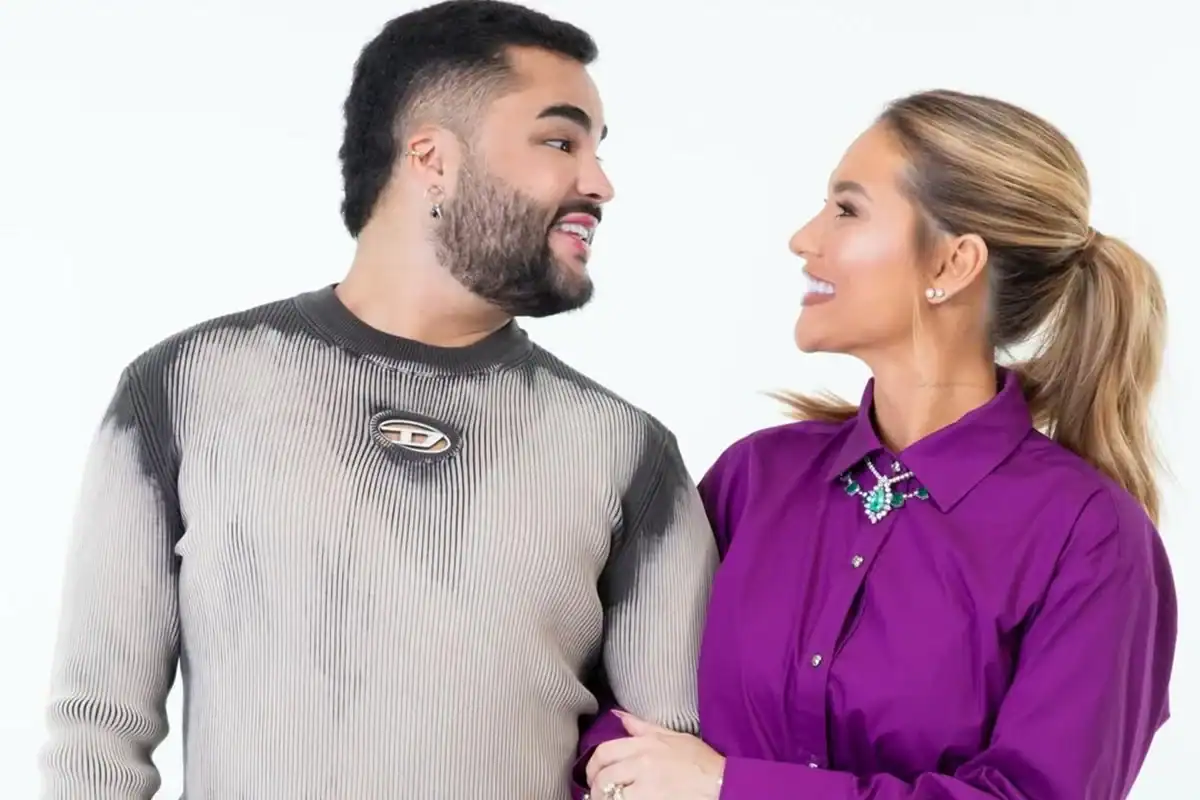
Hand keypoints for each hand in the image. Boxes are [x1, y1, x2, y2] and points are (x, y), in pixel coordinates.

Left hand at [584, 711, 724, 798]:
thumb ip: (643, 727)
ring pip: (610, 794)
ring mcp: (645, 785)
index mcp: (645, 744)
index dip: (592, 766)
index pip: (604, 752)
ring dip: (605, 799)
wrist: (721, 783)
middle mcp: (641, 762)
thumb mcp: (674, 736)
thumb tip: (619, 715)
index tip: (593, 776)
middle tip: (597, 795)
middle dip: (596, 788)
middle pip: (603, 776)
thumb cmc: (701, 761)